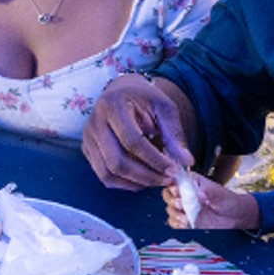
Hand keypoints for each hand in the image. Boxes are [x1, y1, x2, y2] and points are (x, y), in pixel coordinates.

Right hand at [81, 75, 192, 189]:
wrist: (121, 91)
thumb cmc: (144, 98)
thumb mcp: (164, 108)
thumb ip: (174, 134)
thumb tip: (186, 161)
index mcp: (112, 106)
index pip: (132, 141)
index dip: (154, 160)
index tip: (174, 170)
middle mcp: (94, 122)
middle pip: (116, 161)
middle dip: (146, 176)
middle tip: (167, 179)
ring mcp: (87, 137)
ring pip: (108, 172)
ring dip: (135, 183)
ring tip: (156, 180)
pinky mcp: (87, 148)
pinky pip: (103, 175)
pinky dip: (124, 183)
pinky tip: (142, 179)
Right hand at [163, 172, 258, 229]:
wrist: (236, 217)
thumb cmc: (228, 201)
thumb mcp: (220, 194)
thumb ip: (209, 192)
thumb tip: (200, 194)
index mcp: (190, 183)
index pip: (174, 181)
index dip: (172, 185)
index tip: (177, 191)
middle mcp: (185, 195)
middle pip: (168, 194)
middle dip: (172, 200)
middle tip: (181, 205)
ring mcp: (185, 208)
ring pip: (170, 209)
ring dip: (175, 214)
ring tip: (186, 219)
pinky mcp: (187, 220)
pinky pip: (174, 222)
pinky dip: (176, 224)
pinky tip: (184, 225)